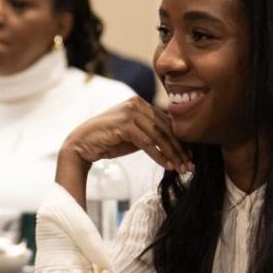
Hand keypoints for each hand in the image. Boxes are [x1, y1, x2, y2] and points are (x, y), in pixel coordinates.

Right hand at [62, 97, 192, 172]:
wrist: (82, 145)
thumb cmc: (109, 142)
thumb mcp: (135, 137)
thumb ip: (152, 135)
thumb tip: (176, 145)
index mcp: (141, 104)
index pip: (166, 123)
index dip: (180, 141)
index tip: (190, 158)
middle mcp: (137, 104)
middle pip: (165, 129)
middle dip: (179, 149)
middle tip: (189, 166)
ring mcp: (130, 111)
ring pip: (159, 135)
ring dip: (172, 154)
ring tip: (181, 168)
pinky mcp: (124, 123)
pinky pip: (147, 142)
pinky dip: (159, 155)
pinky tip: (167, 166)